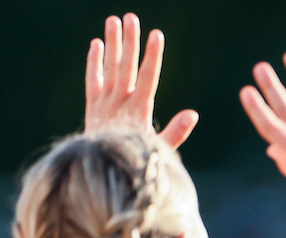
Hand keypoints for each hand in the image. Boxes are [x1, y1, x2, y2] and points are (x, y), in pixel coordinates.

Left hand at [83, 13, 198, 149]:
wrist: (103, 171)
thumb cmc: (136, 161)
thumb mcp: (159, 150)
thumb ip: (176, 132)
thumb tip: (193, 115)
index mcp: (139, 111)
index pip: (148, 77)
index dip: (153, 56)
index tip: (157, 35)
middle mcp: (120, 103)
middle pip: (126, 66)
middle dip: (130, 41)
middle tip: (132, 18)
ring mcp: (104, 103)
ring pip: (109, 68)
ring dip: (111, 44)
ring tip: (113, 21)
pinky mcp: (92, 106)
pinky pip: (92, 80)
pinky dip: (93, 62)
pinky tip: (96, 45)